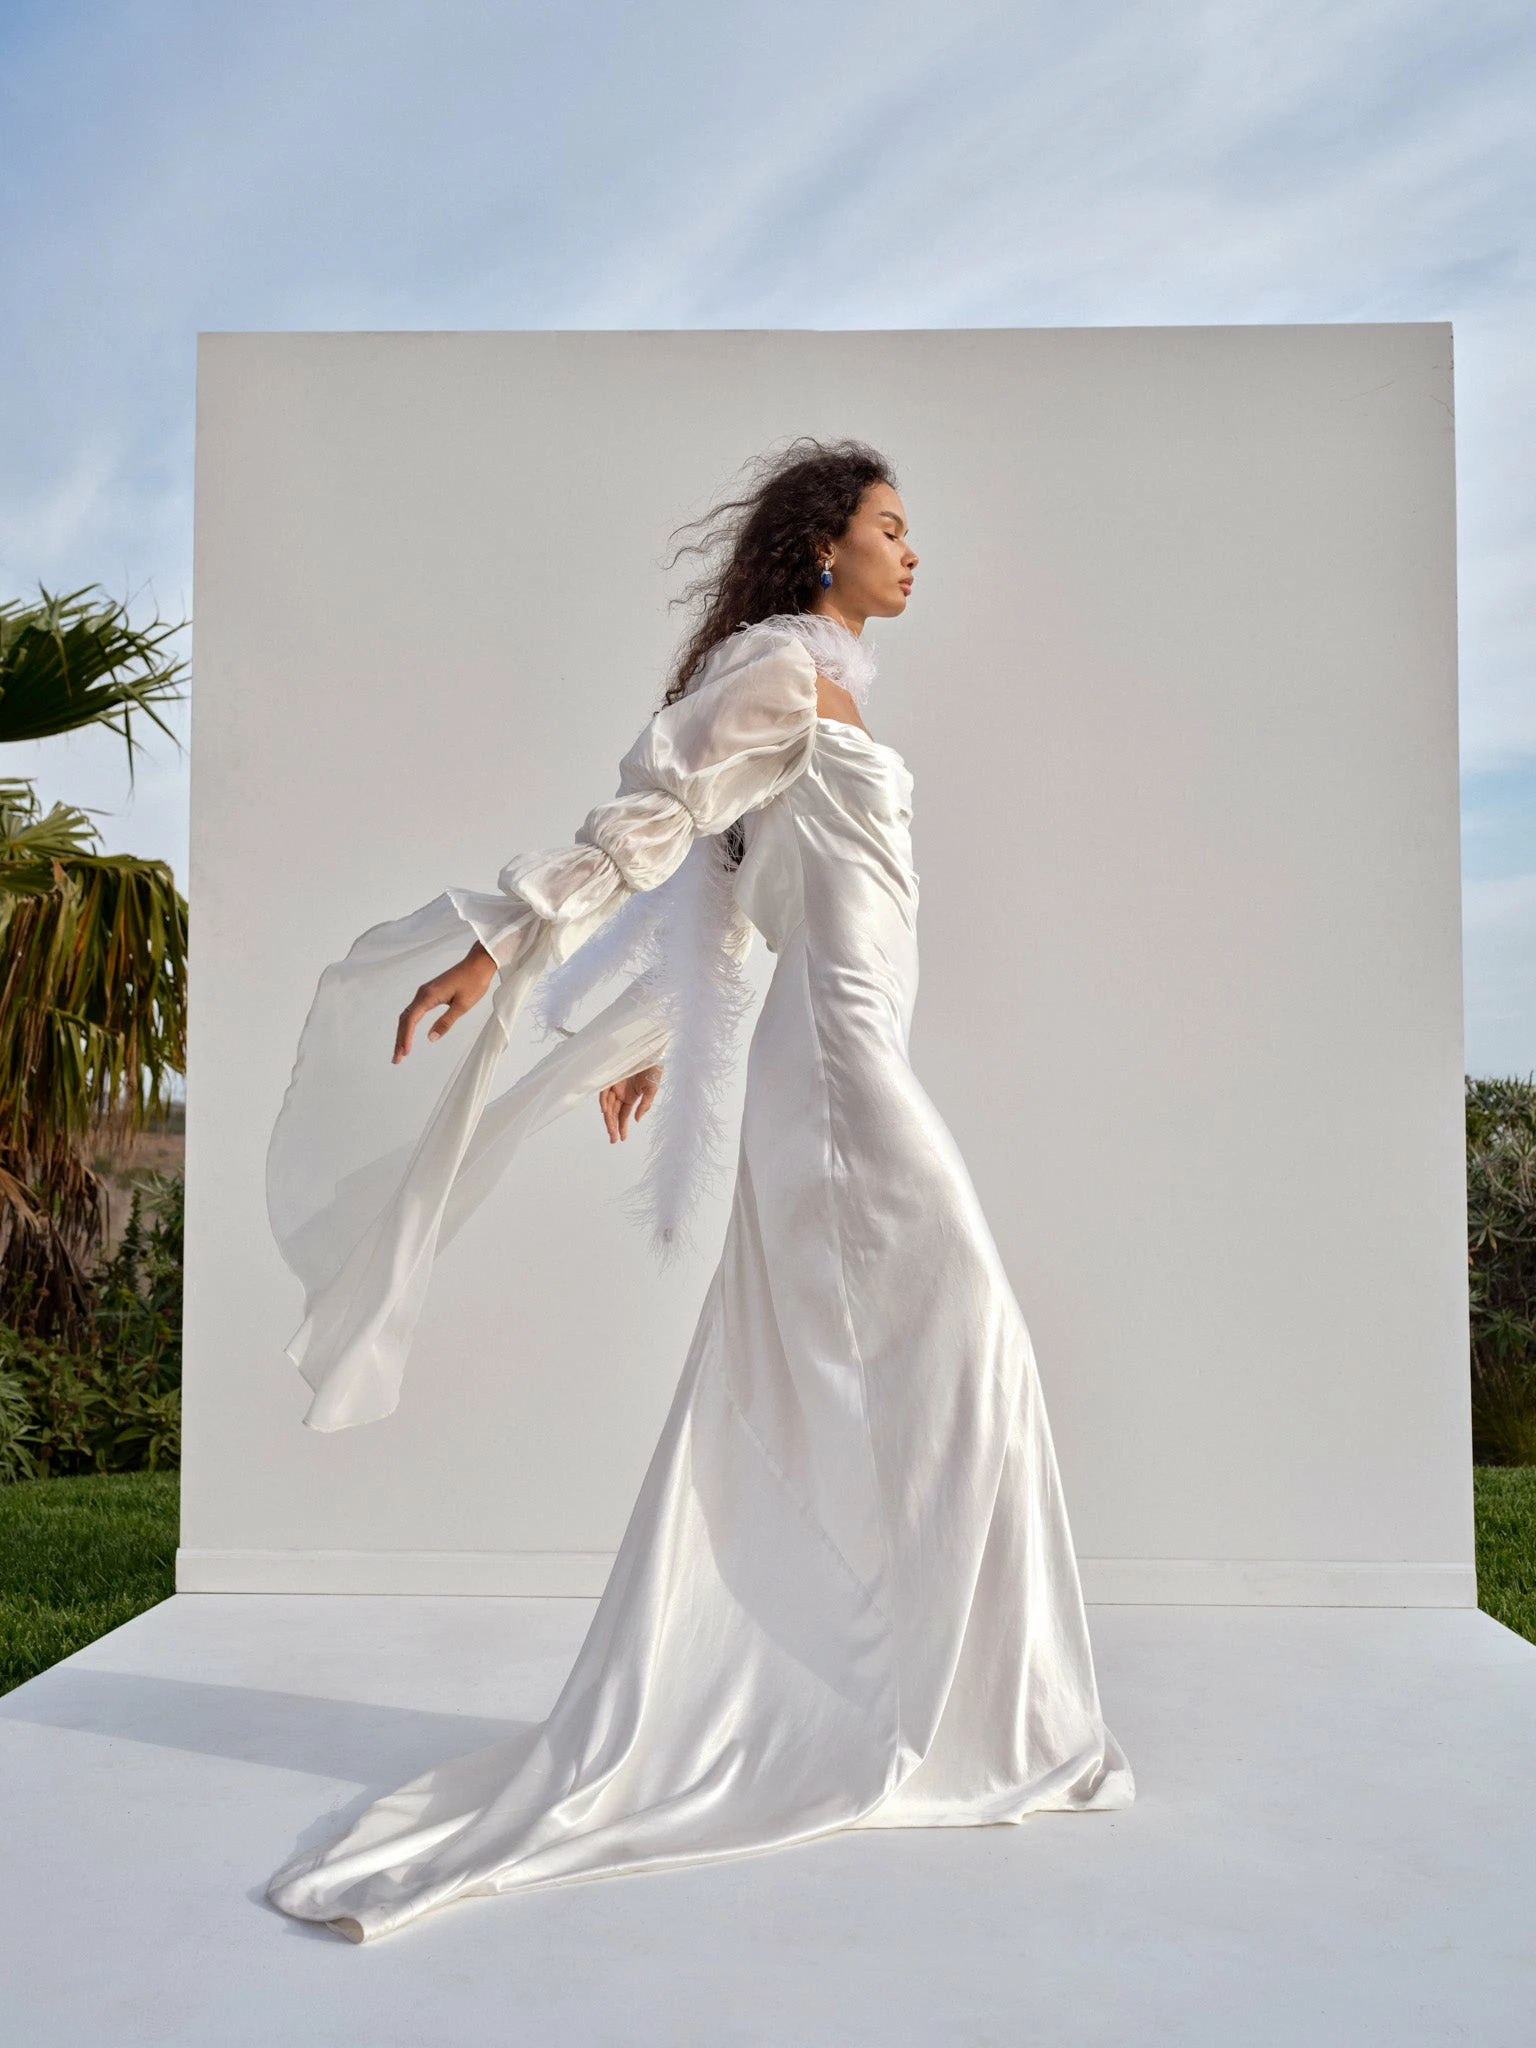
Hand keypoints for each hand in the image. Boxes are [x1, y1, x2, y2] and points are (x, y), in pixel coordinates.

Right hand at [394, 941, 497, 1061]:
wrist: (479, 964)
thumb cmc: (473, 982)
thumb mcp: (462, 1006)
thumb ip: (445, 1022)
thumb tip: (430, 1038)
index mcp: (428, 996)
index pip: (411, 1020)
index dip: (406, 1038)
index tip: (404, 1053)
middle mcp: (422, 993)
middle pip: (405, 1019)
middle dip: (399, 1039)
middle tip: (396, 1059)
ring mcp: (425, 992)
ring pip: (408, 1015)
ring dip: (403, 1033)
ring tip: (401, 1051)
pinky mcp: (429, 992)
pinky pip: (414, 1010)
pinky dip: (409, 1024)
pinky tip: (409, 1034)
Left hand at [599, 1065, 661, 1142]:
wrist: (651, 1051)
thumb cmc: (653, 1068)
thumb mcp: (652, 1090)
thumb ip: (644, 1105)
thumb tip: (637, 1120)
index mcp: (630, 1097)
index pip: (623, 1115)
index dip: (622, 1127)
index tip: (621, 1138)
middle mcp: (621, 1093)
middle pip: (614, 1113)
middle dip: (613, 1126)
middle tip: (613, 1139)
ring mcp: (615, 1086)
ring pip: (608, 1105)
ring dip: (608, 1118)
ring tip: (610, 1130)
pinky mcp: (611, 1077)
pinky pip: (604, 1092)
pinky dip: (604, 1101)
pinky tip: (605, 1111)